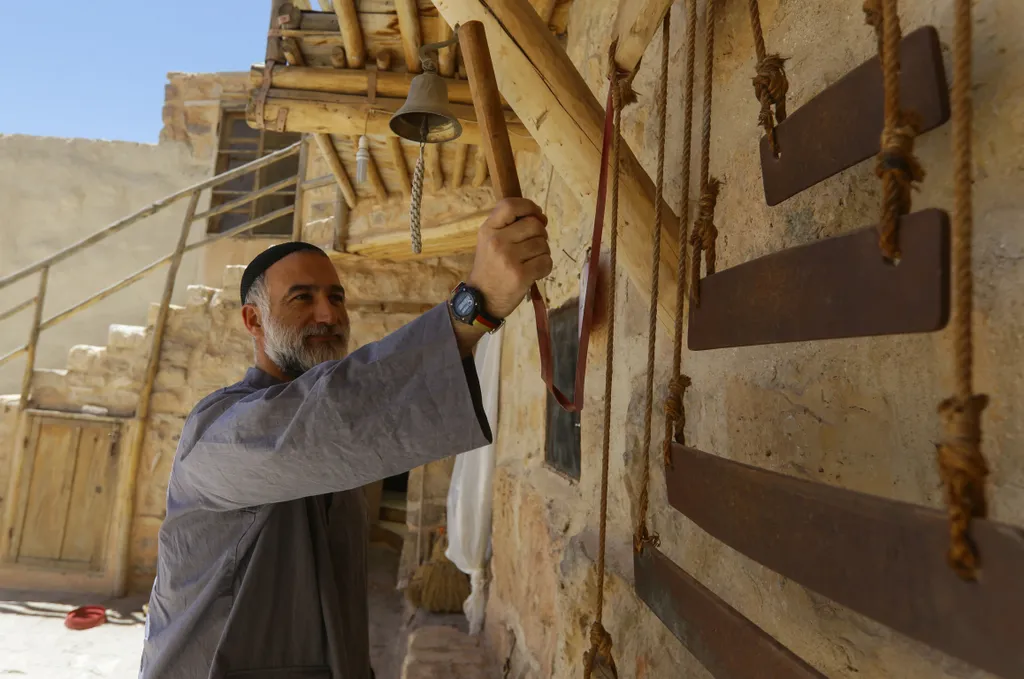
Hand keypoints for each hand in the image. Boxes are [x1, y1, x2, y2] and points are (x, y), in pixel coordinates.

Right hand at [466, 198, 552, 319]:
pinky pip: (546, 262)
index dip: (529, 206)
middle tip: (532, 246)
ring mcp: (509, 259)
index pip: (510, 205)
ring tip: (529, 261)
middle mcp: (497, 241)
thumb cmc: (490, 268)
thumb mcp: (489, 241)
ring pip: (543, 244)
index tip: (537, 215)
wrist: (481, 299)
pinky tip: (533, 272)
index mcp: (488, 229)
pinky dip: (544, 267)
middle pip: (534, 225)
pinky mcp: (521, 275)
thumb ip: (509, 226)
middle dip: (540, 234)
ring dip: (542, 253)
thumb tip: (540, 217)